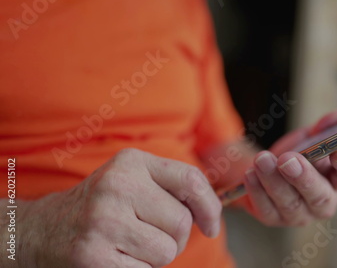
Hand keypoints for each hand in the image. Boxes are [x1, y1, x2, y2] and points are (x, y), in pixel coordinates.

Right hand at [9, 148, 221, 267]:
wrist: (43, 229)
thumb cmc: (102, 206)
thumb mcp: (132, 180)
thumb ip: (171, 188)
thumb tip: (211, 216)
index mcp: (131, 162)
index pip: (191, 180)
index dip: (210, 207)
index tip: (210, 226)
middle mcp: (117, 186)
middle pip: (182, 222)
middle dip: (176, 237)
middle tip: (149, 235)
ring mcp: (104, 221)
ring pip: (167, 251)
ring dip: (156, 256)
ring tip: (130, 245)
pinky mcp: (94, 256)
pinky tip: (116, 258)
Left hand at [243, 109, 336, 225]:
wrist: (269, 168)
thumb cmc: (298, 154)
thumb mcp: (312, 137)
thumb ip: (326, 128)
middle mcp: (324, 203)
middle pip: (319, 195)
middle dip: (303, 177)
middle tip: (288, 159)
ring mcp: (300, 215)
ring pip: (289, 202)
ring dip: (274, 180)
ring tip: (262, 159)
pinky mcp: (274, 218)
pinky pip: (266, 208)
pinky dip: (257, 191)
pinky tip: (251, 174)